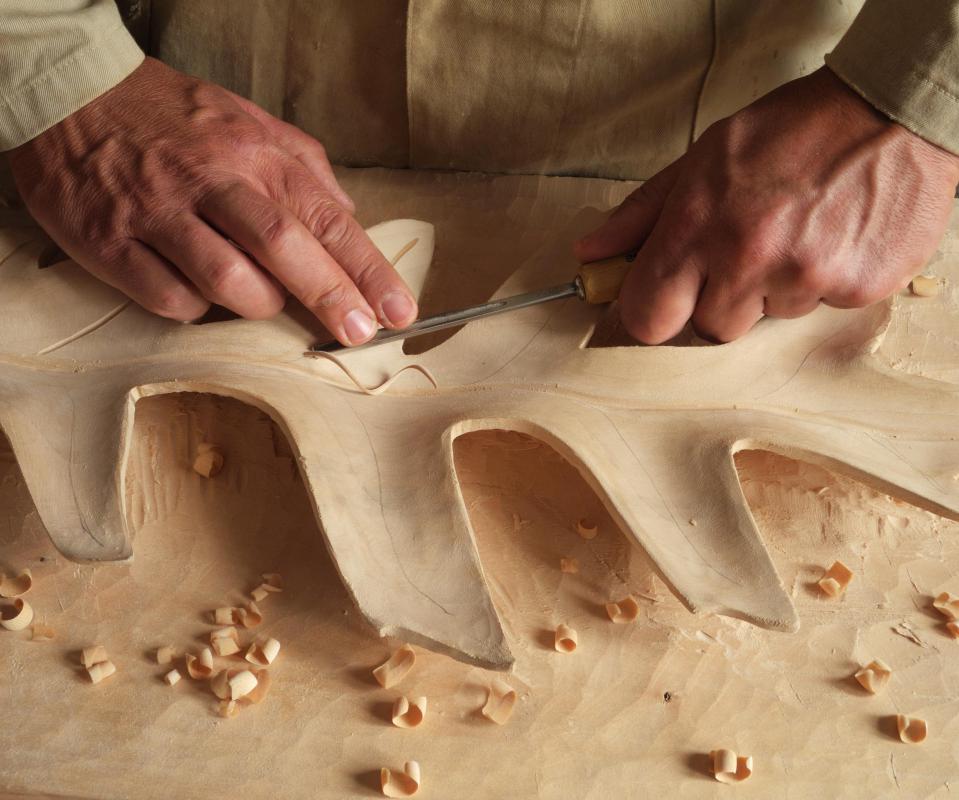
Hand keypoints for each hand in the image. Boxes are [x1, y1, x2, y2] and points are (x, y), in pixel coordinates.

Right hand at [6, 57, 417, 344]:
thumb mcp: (250, 122)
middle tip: (359, 332)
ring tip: (264, 302)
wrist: (73, 94)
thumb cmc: (174, 118)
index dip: (367, 270)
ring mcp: (158, 212)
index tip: (399, 310)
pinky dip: (194, 309)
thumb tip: (350, 216)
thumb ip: (306, 168)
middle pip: (283, 247)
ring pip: (226, 280)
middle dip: (330, 297)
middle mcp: (211, 181)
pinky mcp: (111, 242)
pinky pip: (168, 298)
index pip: (326, 218)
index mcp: (254, 154)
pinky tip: (197, 293)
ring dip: (258, 305)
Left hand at [575, 67, 958, 343]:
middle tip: (746, 250)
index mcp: (697, 226)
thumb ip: (643, 213)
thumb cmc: (790, 130)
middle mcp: (746, 258)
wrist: (893, 110)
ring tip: (797, 232)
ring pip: (768, 320)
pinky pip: (820, 311)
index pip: (647, 318)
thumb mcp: (703, 157)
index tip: (666, 299)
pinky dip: (823, 283)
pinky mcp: (856, 289)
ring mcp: (804, 278)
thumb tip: (590, 253)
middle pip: (710, 329)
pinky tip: (832, 238)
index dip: (655, 312)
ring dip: (775, 288)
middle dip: (720, 300)